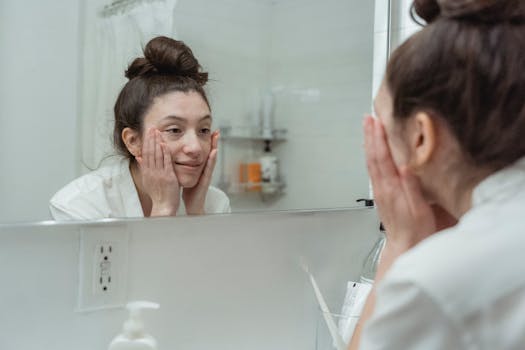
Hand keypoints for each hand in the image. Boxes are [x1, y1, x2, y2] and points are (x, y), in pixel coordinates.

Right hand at [136, 128, 179, 215]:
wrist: (163, 206)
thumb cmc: (158, 195)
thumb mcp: (148, 180)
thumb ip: (144, 167)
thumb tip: (139, 157)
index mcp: (147, 172)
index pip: (145, 153)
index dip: (146, 142)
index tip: (147, 132)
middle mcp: (151, 172)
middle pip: (150, 152)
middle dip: (150, 139)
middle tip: (151, 127)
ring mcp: (159, 174)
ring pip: (157, 155)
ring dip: (157, 142)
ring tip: (157, 132)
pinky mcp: (168, 176)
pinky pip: (166, 162)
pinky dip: (165, 153)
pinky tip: (165, 144)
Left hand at [182, 130, 219, 214]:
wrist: (192, 205)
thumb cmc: (189, 192)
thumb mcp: (186, 176)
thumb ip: (183, 168)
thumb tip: (176, 158)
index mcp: (199, 168)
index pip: (203, 152)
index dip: (206, 143)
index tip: (208, 131)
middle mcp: (205, 170)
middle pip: (209, 153)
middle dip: (213, 142)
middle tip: (216, 130)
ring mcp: (207, 174)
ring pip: (211, 158)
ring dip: (215, 147)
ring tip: (216, 137)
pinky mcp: (206, 179)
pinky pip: (209, 168)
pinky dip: (212, 159)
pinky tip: (213, 152)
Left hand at [364, 115, 447, 253]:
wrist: (404, 247)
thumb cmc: (416, 231)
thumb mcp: (420, 211)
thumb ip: (412, 189)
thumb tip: (405, 168)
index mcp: (392, 188)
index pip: (383, 158)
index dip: (379, 139)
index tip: (377, 122)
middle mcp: (383, 188)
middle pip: (373, 157)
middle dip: (371, 136)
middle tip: (368, 118)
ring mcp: (380, 191)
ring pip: (371, 162)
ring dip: (369, 143)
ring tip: (368, 128)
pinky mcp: (382, 194)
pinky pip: (373, 170)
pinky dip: (371, 155)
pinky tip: (372, 151)